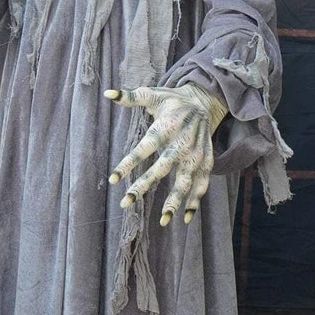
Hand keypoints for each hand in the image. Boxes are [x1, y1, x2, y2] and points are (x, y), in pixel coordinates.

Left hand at [105, 83, 226, 225]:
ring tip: (163, 221)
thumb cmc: (172, 101)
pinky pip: (202, 184)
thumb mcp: (153, 95)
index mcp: (166, 126)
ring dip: (174, 201)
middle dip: (144, 186)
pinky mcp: (206, 161)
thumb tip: (107, 93)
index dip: (128, 163)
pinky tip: (184, 218)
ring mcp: (196, 154)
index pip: (144, 148)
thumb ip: (131, 97)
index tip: (112, 179)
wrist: (204, 101)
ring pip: (185, 181)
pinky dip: (195, 201)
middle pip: (162, 169)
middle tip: (125, 202)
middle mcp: (182, 143)